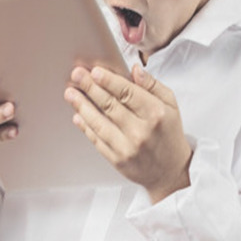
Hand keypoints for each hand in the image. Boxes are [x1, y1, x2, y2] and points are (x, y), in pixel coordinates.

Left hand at [64, 64, 191, 203]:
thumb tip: (135, 69)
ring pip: (99, 122)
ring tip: (70, 93)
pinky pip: (97, 140)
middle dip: (90, 88)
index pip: (128, 93)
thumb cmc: (169, 133)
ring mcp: (128, 148)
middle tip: (76, 75)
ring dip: (82, 106)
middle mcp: (142, 132)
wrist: (170, 170)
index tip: (95, 71)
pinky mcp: (117, 160)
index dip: (109, 81)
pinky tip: (77, 115)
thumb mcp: (170, 105)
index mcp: (156, 114)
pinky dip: (85, 127)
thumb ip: (153, 85)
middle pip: (110, 105)